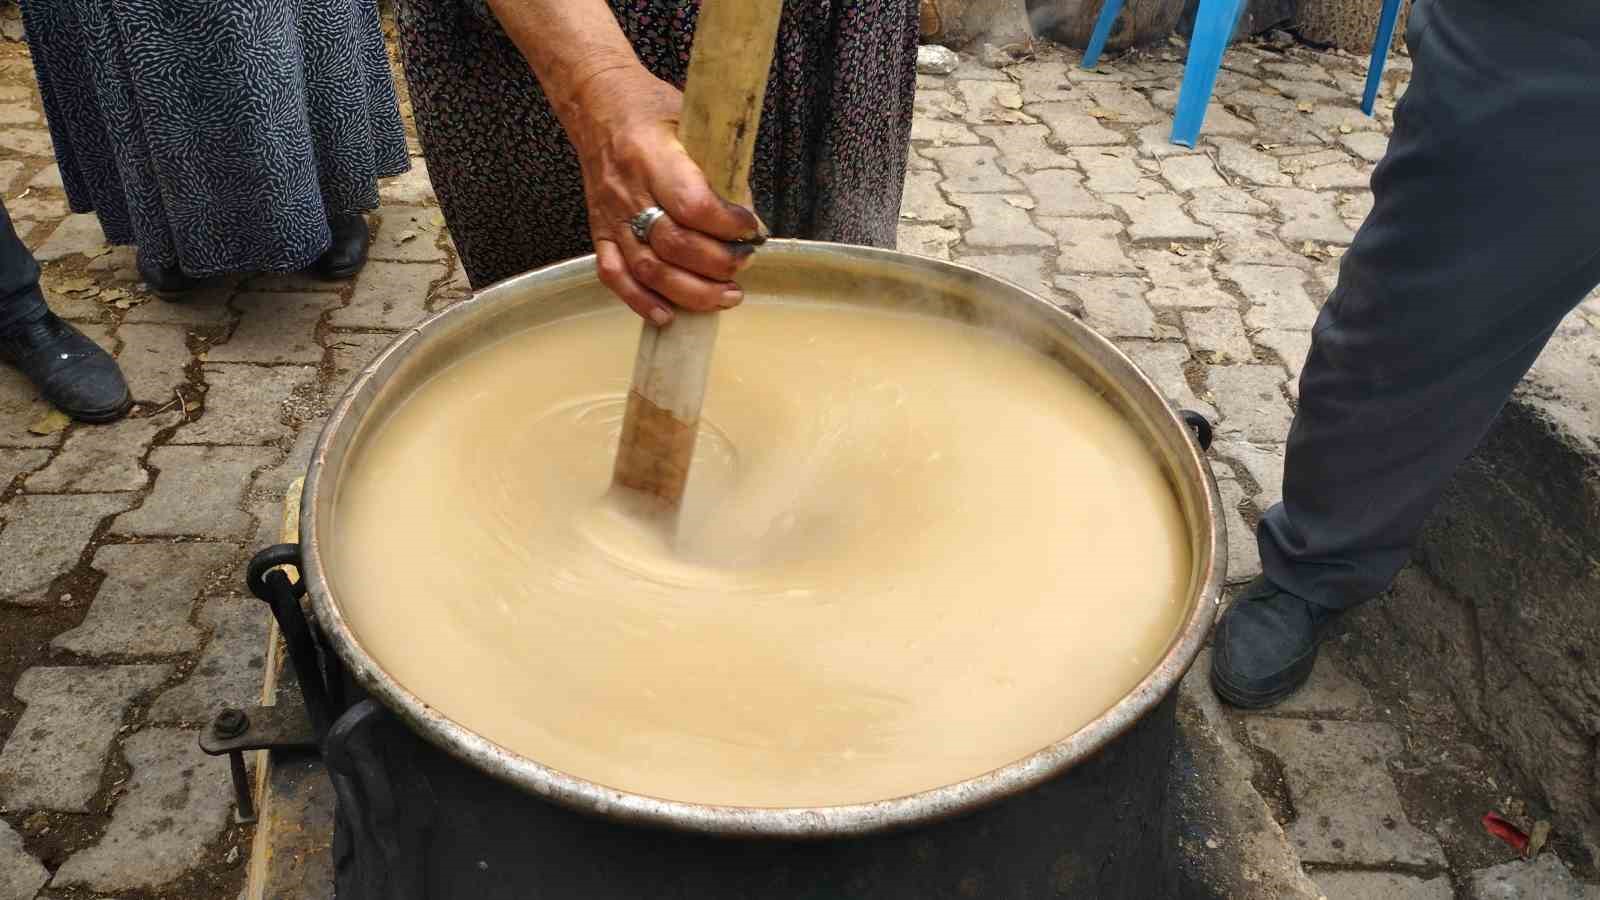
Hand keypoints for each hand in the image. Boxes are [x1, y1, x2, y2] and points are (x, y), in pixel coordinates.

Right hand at [567, 66, 763, 323]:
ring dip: (690, 293)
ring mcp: (610, 217)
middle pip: (673, 245)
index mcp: (653, 155)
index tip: (753, 230)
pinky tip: (669, 315)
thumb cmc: (653, 110)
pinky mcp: (600, 232)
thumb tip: (750, 221)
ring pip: (648, 270)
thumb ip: (723, 168)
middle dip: (716, 265)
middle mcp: (628, 191)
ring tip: (725, 297)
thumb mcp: (696, 121)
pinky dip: (640, 302)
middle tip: (743, 267)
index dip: (727, 226)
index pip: (693, 204)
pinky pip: (615, 276)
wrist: (597, 105)